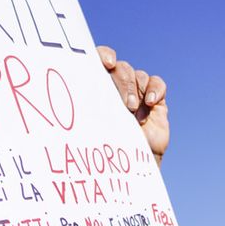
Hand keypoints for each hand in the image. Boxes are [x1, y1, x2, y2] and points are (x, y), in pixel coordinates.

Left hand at [97, 46, 168, 165]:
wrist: (127, 170)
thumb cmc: (101, 151)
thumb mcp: (89, 128)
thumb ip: (85, 108)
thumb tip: (67, 95)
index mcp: (94, 89)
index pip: (97, 59)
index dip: (103, 55)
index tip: (107, 64)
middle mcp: (115, 88)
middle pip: (120, 68)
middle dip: (122, 83)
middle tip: (124, 105)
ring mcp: (136, 93)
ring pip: (138, 75)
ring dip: (136, 90)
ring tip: (133, 111)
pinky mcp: (155, 101)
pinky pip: (157, 83)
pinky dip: (155, 88)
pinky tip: (151, 102)